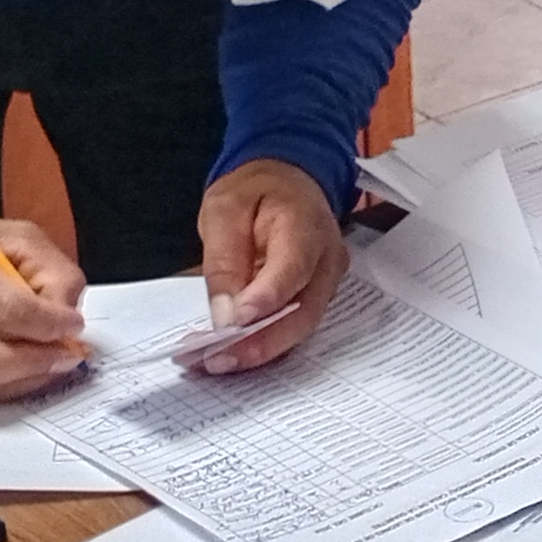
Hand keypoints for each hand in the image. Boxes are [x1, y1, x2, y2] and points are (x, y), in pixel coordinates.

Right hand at [0, 216, 87, 399]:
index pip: (7, 310)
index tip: (75, 324)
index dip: (50, 323)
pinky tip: (27, 370)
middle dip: (40, 361)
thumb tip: (67, 316)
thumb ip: (50, 269)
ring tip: (53, 361)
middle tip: (70, 353)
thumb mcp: (12, 236)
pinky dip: (8, 385)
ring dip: (29, 378)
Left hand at [179, 160, 348, 373]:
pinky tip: (230, 352)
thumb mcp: (224, 209)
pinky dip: (263, 343)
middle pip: (303, 312)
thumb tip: (225, 314)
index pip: (293, 269)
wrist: (287, 180)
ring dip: (258, 350)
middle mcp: (327, 259)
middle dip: (259, 343)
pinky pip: (293, 326)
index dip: (265, 301)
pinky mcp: (317, 297)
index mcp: (306, 224)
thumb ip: (224, 259)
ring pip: (300, 327)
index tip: (233, 324)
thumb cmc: (256, 191)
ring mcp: (327, 282)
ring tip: (214, 361)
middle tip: (216, 360)